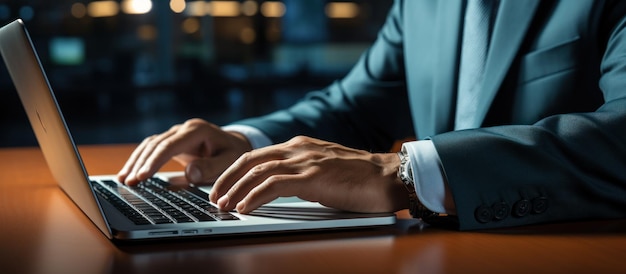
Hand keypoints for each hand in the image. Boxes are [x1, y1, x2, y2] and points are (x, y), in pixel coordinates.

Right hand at [117, 118, 251, 185]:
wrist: (235, 144)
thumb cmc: (233, 153)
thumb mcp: (229, 161)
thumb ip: (211, 167)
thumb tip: (189, 173)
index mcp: (196, 130)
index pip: (169, 145)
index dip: (155, 161)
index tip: (143, 176)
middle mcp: (183, 129)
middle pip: (155, 144)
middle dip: (140, 163)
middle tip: (129, 182)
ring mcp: (176, 134)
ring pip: (150, 145)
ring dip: (136, 162)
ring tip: (123, 180)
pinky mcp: (171, 142)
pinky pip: (151, 149)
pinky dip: (140, 160)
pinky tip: (129, 173)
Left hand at [209, 136, 408, 213]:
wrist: (389, 176)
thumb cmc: (360, 178)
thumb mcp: (324, 169)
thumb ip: (301, 173)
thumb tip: (280, 189)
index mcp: (300, 145)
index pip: (257, 154)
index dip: (236, 171)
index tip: (223, 186)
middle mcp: (299, 148)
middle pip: (250, 159)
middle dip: (227, 178)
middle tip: (214, 196)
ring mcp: (306, 161)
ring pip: (258, 172)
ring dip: (236, 190)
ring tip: (223, 205)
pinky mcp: (314, 177)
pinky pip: (275, 185)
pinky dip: (255, 196)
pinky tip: (245, 208)